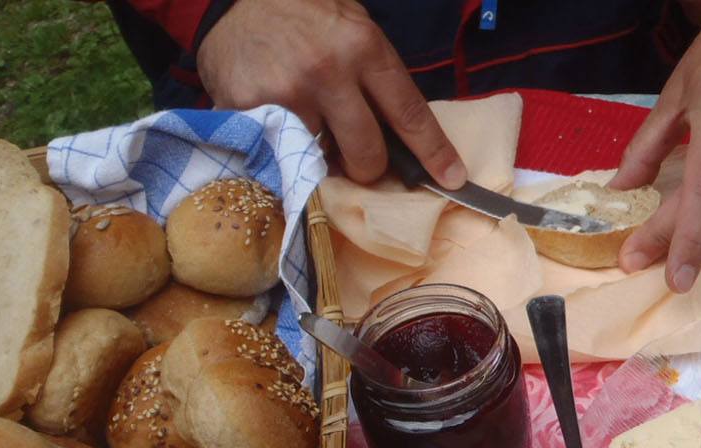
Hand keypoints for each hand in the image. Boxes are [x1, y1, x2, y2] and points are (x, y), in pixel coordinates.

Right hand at [196, 0, 467, 188]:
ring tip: (304, 125)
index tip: (451, 179)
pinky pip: (280, 155)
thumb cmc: (304, 15)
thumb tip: (403, 140)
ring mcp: (287, 94)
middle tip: (353, 157)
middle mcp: (328, 71)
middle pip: (368, 154)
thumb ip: (375, 79)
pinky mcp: (249, 110)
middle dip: (366, 166)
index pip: (409, 113)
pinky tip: (275, 124)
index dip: (432, 152)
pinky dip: (282, 150)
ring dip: (320, 154)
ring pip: (322, 160)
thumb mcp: (354, 29)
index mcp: (363, 47)